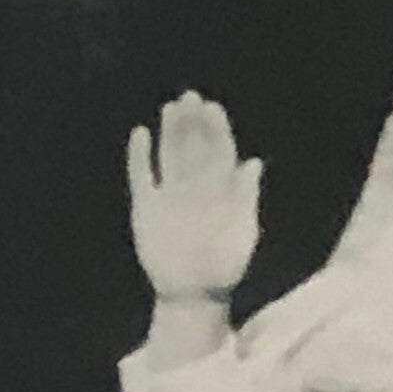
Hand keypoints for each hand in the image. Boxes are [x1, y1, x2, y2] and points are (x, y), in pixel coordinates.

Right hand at [127, 91, 262, 302]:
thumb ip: (245, 196)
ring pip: (169, 155)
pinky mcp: (146, 208)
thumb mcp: (243, 229)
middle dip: (193, 123)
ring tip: (171, 107)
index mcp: (220, 189)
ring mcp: (170, 195)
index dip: (217, 130)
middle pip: (193, 147)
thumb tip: (253, 162)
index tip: (214, 108)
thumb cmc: (227, 264)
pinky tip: (140, 134)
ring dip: (170, 131)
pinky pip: (141, 177)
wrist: (196, 294)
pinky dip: (139, 157)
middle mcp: (195, 187)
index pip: (219, 151)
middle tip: (191, 97)